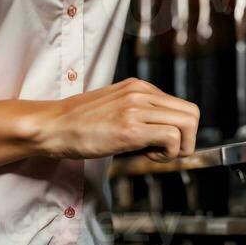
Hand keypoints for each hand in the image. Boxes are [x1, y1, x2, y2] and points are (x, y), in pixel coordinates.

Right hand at [33, 78, 199, 162]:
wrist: (53, 126)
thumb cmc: (79, 123)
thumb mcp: (115, 108)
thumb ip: (139, 113)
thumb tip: (162, 132)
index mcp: (140, 87)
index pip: (182, 106)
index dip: (181, 132)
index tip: (165, 145)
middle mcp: (142, 93)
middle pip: (192, 113)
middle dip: (187, 140)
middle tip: (164, 153)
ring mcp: (137, 108)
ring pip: (187, 124)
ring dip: (178, 148)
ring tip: (153, 154)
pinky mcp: (130, 127)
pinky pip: (171, 138)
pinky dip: (165, 154)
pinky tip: (144, 157)